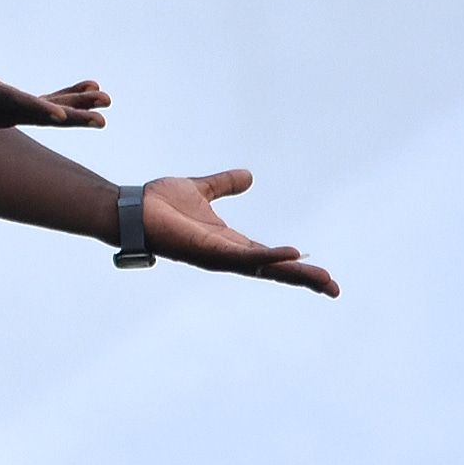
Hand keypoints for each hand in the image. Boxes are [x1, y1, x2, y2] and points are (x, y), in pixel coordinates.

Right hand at [0, 7, 110, 132]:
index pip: (15, 103)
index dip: (38, 109)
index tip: (61, 116)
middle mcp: (3, 109)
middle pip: (41, 115)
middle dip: (72, 116)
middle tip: (101, 119)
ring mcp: (11, 112)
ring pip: (49, 112)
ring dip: (77, 107)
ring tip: (105, 101)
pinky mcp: (16, 108)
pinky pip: (46, 105)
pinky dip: (67, 97)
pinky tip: (89, 89)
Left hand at [142, 170, 339, 297]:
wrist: (131, 209)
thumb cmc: (159, 205)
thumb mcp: (202, 190)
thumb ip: (224, 185)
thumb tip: (249, 176)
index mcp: (228, 243)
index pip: (269, 258)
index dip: (295, 266)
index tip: (322, 277)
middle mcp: (226, 255)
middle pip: (273, 270)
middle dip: (303, 280)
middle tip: (333, 289)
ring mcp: (217, 256)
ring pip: (263, 268)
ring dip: (293, 273)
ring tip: (321, 280)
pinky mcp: (207, 252)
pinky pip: (242, 257)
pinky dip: (267, 256)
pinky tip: (290, 255)